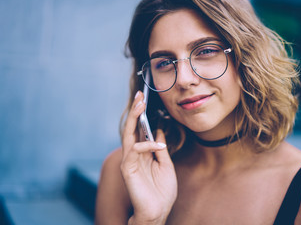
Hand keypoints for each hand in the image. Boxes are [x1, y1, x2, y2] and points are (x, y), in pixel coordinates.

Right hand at [121, 91, 177, 223]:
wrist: (158, 211)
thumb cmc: (162, 191)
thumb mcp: (166, 164)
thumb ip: (160, 148)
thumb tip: (160, 131)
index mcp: (143, 153)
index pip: (140, 130)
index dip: (141, 115)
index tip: (144, 100)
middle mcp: (134, 155)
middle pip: (131, 129)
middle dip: (134, 111)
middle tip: (139, 95)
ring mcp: (129, 161)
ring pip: (128, 135)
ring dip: (133, 118)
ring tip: (140, 104)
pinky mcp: (127, 169)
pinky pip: (133, 152)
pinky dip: (145, 145)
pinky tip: (158, 145)